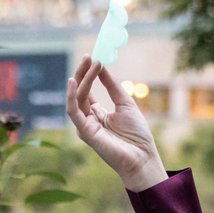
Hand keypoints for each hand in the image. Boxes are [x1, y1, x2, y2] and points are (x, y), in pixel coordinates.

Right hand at [66, 56, 168, 191]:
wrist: (142, 156)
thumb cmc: (137, 134)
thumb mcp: (125, 103)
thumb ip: (112, 86)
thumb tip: (102, 66)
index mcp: (97, 114)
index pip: (87, 90)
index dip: (89, 73)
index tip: (94, 57)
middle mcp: (88, 119)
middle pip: (80, 92)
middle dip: (83, 73)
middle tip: (89, 56)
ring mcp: (85, 126)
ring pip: (77, 98)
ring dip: (82, 79)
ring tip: (90, 63)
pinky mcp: (84, 132)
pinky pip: (73, 111)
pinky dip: (71, 96)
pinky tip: (73, 81)